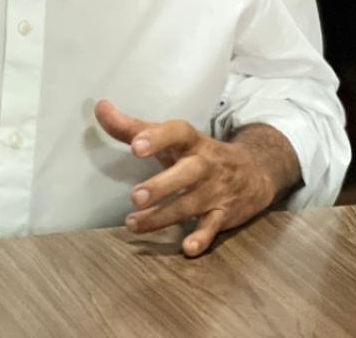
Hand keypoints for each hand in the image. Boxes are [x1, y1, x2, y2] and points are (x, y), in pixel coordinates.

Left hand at [95, 100, 297, 256]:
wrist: (254, 172)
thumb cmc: (198, 154)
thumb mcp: (172, 140)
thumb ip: (134, 128)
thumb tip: (100, 107)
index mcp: (191, 141)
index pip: (178, 133)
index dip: (158, 138)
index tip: (136, 145)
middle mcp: (205, 164)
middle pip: (187, 172)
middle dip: (162, 185)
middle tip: (135, 196)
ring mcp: (215, 190)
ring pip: (191, 204)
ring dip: (163, 216)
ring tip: (133, 224)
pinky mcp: (223, 214)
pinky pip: (213, 228)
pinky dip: (202, 238)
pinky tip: (187, 248)